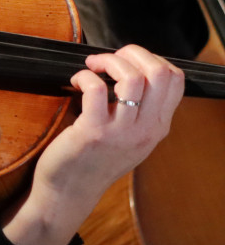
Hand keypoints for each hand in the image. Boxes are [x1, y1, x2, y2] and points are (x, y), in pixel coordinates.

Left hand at [1, 44, 183, 244]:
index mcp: (158, 127)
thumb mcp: (129, 137)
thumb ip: (138, 111)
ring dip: (109, 61)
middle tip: (108, 59)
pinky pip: (97, 89)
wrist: (69, 191)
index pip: (175, 80)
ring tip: (92, 67)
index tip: (126, 59)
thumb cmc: (93, 158)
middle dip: (133, 53)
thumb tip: (130, 69)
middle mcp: (146, 130)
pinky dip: (85, 76)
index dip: (151, 58)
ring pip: (132, 78)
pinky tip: (76, 82)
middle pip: (160, 73)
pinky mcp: (93, 132)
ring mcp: (121, 132)